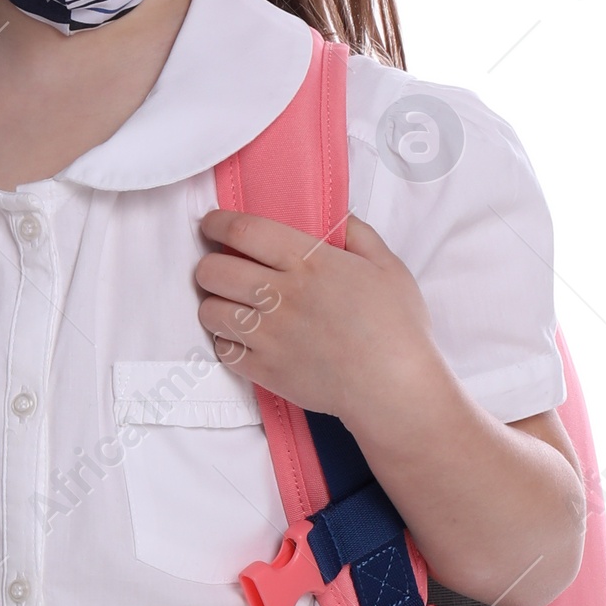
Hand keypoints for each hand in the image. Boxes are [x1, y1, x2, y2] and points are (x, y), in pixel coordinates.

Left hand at [194, 208, 449, 431]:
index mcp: (308, 262)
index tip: (211, 224)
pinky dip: (225, 341)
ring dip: (213, 303)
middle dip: (208, 265)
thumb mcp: (387, 267)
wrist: (392, 388)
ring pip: (210, 311)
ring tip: (228, 305)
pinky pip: (223, 350)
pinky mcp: (264, 370)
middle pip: (213, 270)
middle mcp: (280, 294)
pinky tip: (241, 338)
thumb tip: (338, 218)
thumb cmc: (397, 327)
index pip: (243, 231)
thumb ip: (358, 235)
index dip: (217, 223)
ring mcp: (268, 335)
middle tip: (219, 268)